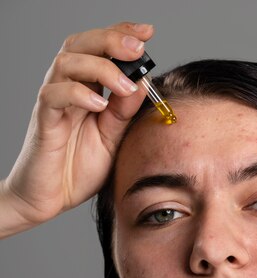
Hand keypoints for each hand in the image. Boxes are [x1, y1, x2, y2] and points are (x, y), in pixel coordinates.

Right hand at [4, 22, 152, 226]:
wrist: (48, 200)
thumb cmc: (76, 171)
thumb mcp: (112, 141)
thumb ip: (124, 114)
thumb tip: (144, 83)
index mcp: (86, 90)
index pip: (100, 50)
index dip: (121, 35)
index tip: (147, 32)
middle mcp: (67, 90)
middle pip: (81, 45)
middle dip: (111, 40)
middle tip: (138, 48)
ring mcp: (53, 104)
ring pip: (66, 63)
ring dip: (100, 68)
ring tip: (125, 85)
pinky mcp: (43, 122)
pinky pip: (53, 96)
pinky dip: (77, 94)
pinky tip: (98, 105)